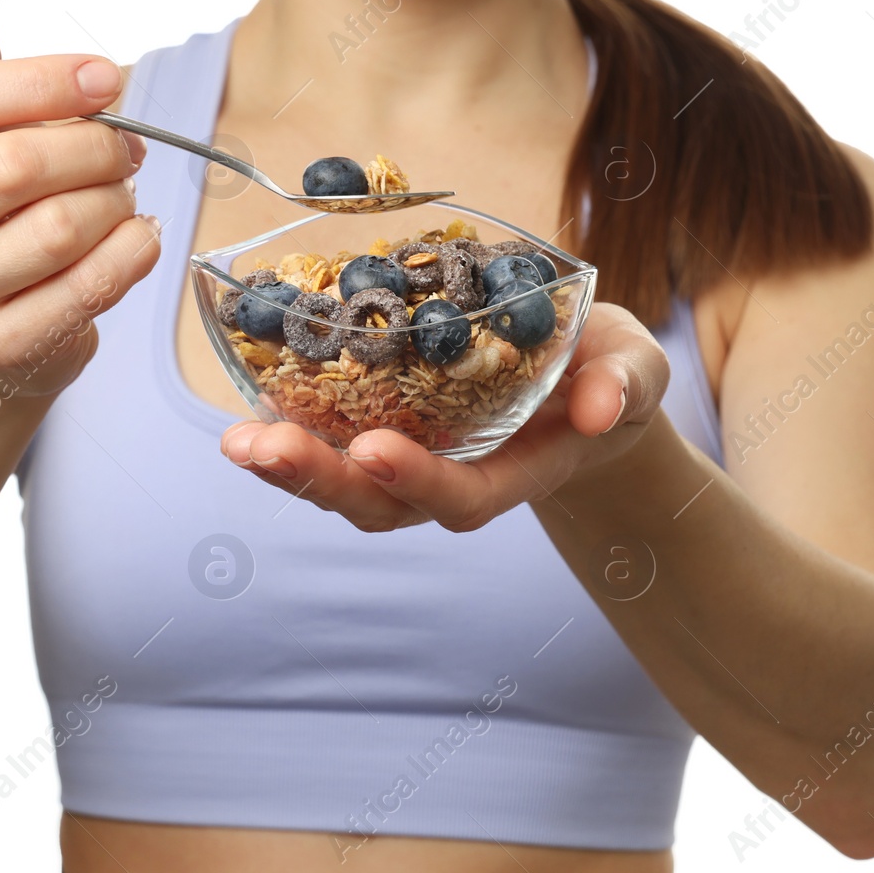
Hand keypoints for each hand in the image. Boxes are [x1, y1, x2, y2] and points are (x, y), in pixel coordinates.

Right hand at [0, 0, 161, 397]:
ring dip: (114, 201)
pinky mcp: (3, 344)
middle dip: (93, 147)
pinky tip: (138, 235)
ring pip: (60, 227)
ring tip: (120, 194)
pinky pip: (90, 286)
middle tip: (127, 147)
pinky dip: (132, 251)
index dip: (39, 81)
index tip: (104, 78)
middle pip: (13, 165)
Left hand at [219, 303, 669, 531]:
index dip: (418, 481)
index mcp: (515, 471)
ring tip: (236, 440)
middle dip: (321, 481)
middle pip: (381, 504)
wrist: (585, 376)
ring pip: (344, 484)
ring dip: (287, 466)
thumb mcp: (637, 368)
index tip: (376, 451)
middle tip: (263, 448)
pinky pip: (332, 440)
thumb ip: (627, 386)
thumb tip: (605, 407)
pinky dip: (288, 426)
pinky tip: (244, 402)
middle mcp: (455, 478)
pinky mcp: (386, 428)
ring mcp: (416, 458)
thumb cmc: (610, 372)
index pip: (462, 497)